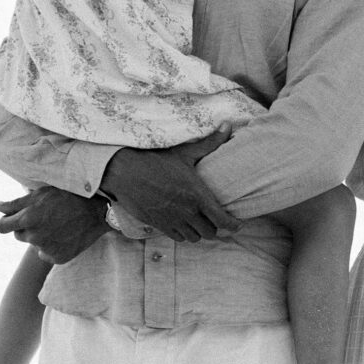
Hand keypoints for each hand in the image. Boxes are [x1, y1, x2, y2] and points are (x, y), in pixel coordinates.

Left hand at [0, 188, 108, 263]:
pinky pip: (44, 253)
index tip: (10, 218)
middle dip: (25, 226)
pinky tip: (63, 235)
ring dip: (38, 235)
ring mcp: (45, 248)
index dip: (5, 221)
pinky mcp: (56, 258)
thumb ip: (15, 203)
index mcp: (28, 218)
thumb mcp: (41, 193)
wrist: (98, 212)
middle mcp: (34, 235)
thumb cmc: (69, 197)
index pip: (2, 226)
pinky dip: (50, 246)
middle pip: (18, 234)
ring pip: (32, 243)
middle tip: (42, 217)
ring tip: (56, 224)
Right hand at [99, 131, 237, 242]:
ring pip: (194, 238)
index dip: (233, 225)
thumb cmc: (155, 160)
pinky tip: (183, 223)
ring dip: (199, 231)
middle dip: (216, 227)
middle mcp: (187, 212)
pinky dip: (183, 234)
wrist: (124, 172)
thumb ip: (210, 143)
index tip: (238, 224)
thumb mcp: (185, 152)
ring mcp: (172, 221)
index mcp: (197, 196)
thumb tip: (228, 126)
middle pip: (210, 232)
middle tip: (216, 218)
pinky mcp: (158, 225)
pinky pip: (177, 238)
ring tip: (200, 221)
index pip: (222, 220)